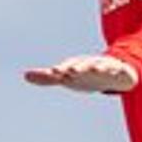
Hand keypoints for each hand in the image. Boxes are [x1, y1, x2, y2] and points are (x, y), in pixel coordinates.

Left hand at [23, 54, 138, 93]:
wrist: (112, 72)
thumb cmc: (85, 75)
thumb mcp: (66, 77)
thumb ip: (47, 77)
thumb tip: (25, 75)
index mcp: (76, 67)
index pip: (66, 68)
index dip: (61, 69)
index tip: (54, 72)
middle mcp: (88, 64)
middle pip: (83, 65)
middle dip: (78, 67)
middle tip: (71, 71)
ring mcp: (103, 66)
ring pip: (100, 65)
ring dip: (97, 66)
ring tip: (95, 68)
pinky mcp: (117, 70)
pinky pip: (117, 69)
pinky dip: (115, 68)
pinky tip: (117, 69)